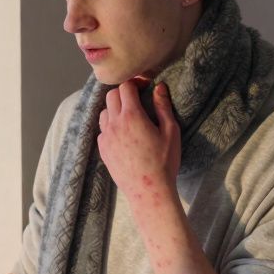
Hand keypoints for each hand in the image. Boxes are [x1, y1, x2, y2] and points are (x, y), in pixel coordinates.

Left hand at [97, 80, 180, 200]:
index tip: (144, 86)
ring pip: (104, 112)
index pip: (125, 87)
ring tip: (129, 117)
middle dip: (123, 93)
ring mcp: (106, 137)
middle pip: (111, 96)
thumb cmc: (164, 162)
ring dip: (115, 109)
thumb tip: (159, 87)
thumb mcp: (170, 131)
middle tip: (137, 100)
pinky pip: (102, 130)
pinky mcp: (103, 149)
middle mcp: (115, 124)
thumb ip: (163, 106)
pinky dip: (110, 126)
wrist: (149, 190)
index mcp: (132, 116)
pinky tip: (123, 134)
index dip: (134, 83)